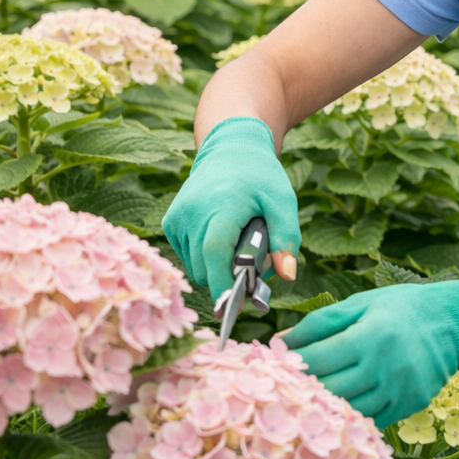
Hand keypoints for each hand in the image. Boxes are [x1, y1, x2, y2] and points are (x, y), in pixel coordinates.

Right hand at [162, 117, 300, 292]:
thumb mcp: (283, 201)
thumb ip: (287, 237)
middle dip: (227, 280)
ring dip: (215, 269)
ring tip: (238, 247)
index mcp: (222, 205)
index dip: (222, 284)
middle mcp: (193, 212)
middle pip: (204, 267)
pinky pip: (186, 255)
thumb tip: (288, 276)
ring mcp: (177, 217)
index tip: (232, 310)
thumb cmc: (261, 176)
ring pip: (194, 266)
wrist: (231, 148)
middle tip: (252, 269)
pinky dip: (203, 258)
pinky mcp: (170, 221)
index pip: (214, 253)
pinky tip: (220, 239)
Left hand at [285, 278, 458, 426]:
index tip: (272, 365)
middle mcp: (386, 367)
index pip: (318, 360)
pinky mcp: (409, 405)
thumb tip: (280, 341)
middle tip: (281, 387)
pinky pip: (370, 420)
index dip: (290, 364)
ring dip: (323, 407)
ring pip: (348, 411)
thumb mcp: (361, 304)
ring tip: (305, 398)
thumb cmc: (402, 307)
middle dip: (301, 389)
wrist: (453, 322)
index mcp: (371, 336)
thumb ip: (320, 323)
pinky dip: (350, 415)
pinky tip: (336, 406)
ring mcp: (399, 391)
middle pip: (329, 390)